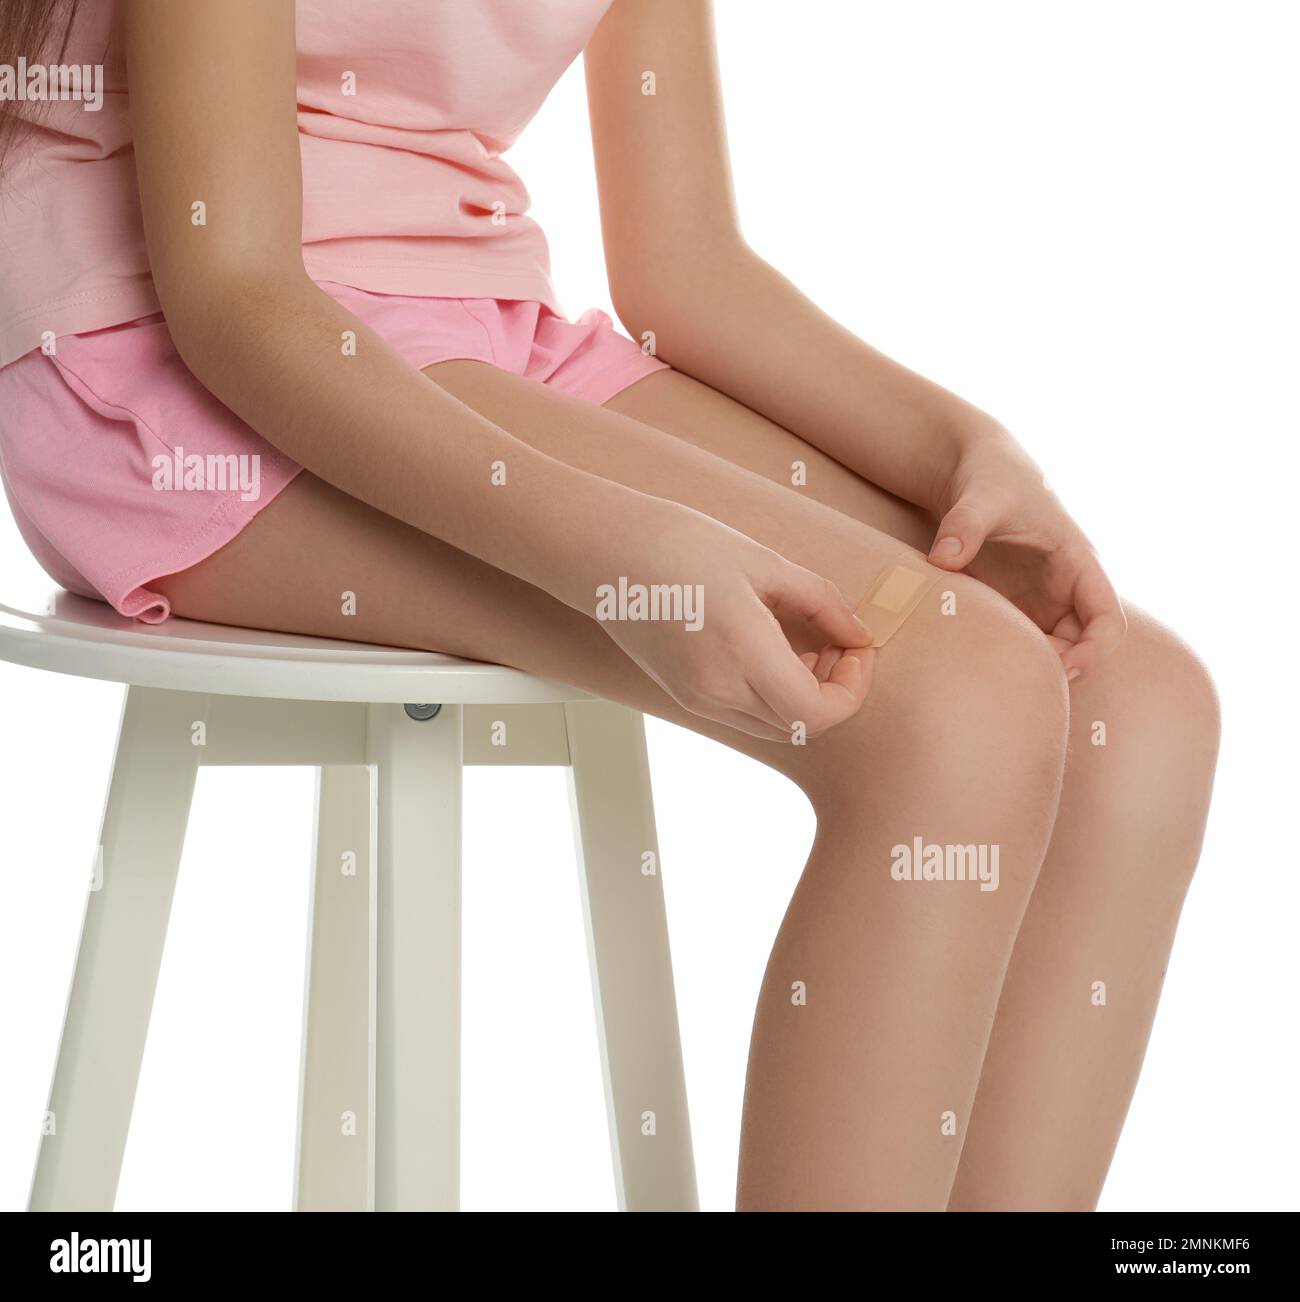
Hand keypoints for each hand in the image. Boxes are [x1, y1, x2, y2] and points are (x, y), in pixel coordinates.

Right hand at [595, 501, 874, 740]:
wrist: (601, 551)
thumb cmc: (677, 544)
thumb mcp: (762, 562)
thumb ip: (821, 602)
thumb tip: (860, 632)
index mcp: (742, 653)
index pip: (817, 712)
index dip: (852, 689)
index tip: (859, 648)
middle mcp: (718, 690)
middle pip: (800, 726)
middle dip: (834, 690)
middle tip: (841, 642)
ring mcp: (696, 698)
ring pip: (773, 724)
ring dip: (804, 695)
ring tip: (808, 643)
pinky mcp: (682, 694)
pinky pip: (744, 712)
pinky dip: (772, 692)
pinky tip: (772, 648)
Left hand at [927, 426, 1125, 680]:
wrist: (970, 470)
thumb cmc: (990, 477)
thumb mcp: (980, 496)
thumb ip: (964, 526)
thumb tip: (942, 560)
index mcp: (1077, 562)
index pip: (1107, 620)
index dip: (1093, 651)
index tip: (1063, 670)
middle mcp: (1064, 588)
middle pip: (1078, 646)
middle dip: (1055, 668)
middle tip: (1014, 681)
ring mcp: (1037, 599)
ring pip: (1047, 649)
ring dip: (1028, 666)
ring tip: (991, 679)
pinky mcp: (1009, 604)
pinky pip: (1015, 641)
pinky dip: (1003, 656)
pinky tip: (972, 664)